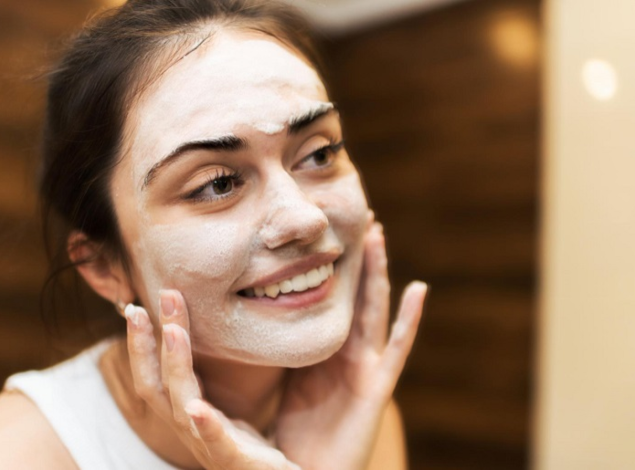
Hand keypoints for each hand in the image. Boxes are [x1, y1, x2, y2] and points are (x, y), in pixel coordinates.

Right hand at [125, 293, 299, 469]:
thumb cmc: (241, 444)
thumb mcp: (217, 406)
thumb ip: (200, 380)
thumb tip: (186, 335)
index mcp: (183, 412)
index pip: (154, 375)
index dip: (141, 343)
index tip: (135, 307)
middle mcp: (186, 427)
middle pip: (158, 383)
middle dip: (148, 343)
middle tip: (144, 305)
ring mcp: (206, 444)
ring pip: (182, 402)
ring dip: (175, 364)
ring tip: (172, 330)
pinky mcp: (231, 458)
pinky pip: (215, 440)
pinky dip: (205, 423)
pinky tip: (197, 408)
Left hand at [274, 222, 427, 469]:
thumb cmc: (299, 434)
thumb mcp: (289, 382)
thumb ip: (285, 349)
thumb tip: (262, 313)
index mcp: (325, 350)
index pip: (331, 299)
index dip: (333, 267)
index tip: (328, 231)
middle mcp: (348, 353)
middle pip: (355, 295)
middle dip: (358, 258)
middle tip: (359, 216)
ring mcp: (366, 366)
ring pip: (374, 309)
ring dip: (377, 271)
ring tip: (377, 234)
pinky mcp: (377, 387)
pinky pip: (396, 347)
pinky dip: (409, 318)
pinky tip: (417, 289)